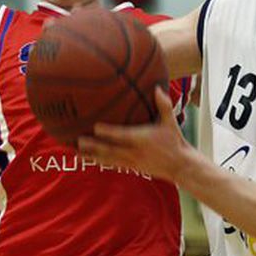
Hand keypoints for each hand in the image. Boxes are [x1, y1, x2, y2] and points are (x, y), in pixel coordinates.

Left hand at [78, 87, 193, 182]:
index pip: (122, 135)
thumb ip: (163, 105)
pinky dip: (98, 162)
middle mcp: (133, 151)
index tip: (95, 127)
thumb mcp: (170, 122)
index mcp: (141, 139)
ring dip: (91, 156)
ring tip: (75, 153)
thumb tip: (158, 88)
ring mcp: (130, 161)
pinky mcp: (130, 167)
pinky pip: (111, 164)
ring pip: (107, 159)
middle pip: (110, 149)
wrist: (179, 166)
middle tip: (78, 141)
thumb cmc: (174, 141)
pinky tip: (86, 160)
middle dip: (94, 146)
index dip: (109, 132)